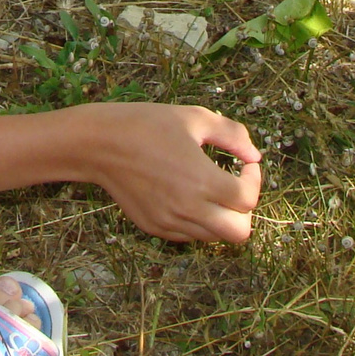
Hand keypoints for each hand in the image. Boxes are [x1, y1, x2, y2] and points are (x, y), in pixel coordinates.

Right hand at [82, 103, 262, 243]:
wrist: (99, 143)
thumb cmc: (147, 124)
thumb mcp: (195, 118)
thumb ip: (233, 135)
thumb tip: (254, 156)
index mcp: (202, 181)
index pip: (248, 200)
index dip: (255, 180)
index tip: (244, 164)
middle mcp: (188, 209)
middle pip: (239, 232)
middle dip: (244, 210)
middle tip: (234, 186)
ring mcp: (169, 223)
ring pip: (214, 237)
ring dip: (222, 216)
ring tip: (210, 189)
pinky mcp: (155, 228)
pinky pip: (189, 235)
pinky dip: (198, 221)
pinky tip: (188, 195)